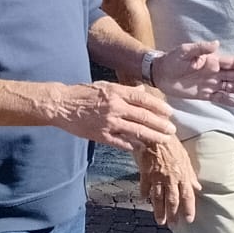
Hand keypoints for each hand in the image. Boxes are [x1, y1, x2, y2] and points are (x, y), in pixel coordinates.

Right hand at [53, 81, 176, 150]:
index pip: (143, 98)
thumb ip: (124, 89)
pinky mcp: (100, 135)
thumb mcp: (104, 85)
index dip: (158, 106)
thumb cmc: (82, 93)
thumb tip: (141, 90)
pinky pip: (121, 142)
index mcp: (116, 92)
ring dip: (152, 136)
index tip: (169, 112)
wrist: (61, 104)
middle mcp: (114, 106)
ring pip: (136, 131)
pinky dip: (133, 145)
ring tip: (164, 140)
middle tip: (172, 130)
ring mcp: (108, 122)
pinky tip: (141, 147)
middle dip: (161, 124)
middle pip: (143, 116)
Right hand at [136, 138, 199, 225]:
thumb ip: (190, 174)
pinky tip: (144, 199)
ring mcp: (157, 177)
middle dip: (173, 215)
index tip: (188, 220)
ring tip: (160, 221)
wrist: (155, 133)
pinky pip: (145, 187)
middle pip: (173, 201)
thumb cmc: (172, 143)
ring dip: (159, 211)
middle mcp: (171, 178)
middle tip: (173, 226)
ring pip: (158, 198)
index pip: (188, 196)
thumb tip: (198, 187)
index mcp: (182, 174)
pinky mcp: (145, 173)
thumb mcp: (185, 157)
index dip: (188, 209)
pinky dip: (144, 194)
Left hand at [148, 41, 233, 106]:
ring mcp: (209, 83)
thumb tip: (217, 44)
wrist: (159, 73)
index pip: (231, 63)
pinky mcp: (203, 94)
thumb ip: (200, 48)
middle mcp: (213, 72)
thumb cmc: (172, 59)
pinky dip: (228, 100)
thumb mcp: (184, 51)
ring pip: (230, 87)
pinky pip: (218, 97)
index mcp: (211, 61)